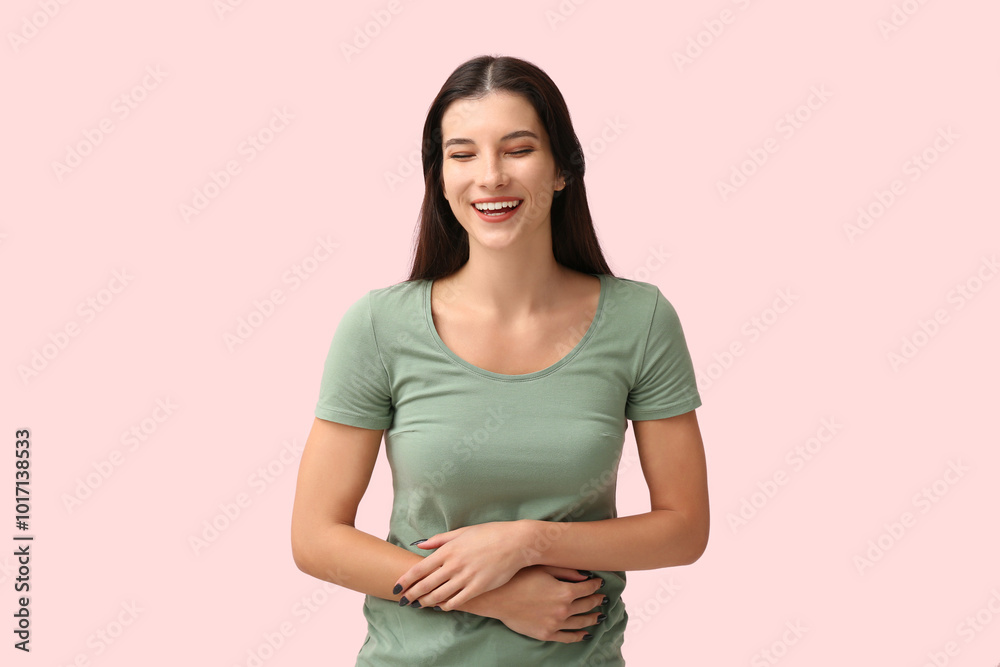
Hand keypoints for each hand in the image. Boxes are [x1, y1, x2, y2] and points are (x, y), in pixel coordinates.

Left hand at [394, 521, 534, 610]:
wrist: (515, 543)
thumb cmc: (489, 534)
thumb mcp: (462, 532)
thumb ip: (440, 540)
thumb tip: (420, 544)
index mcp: (448, 550)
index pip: (420, 568)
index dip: (406, 579)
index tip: (397, 586)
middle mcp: (454, 564)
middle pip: (426, 584)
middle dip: (412, 594)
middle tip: (403, 600)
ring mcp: (466, 577)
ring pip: (439, 595)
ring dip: (426, 602)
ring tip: (419, 605)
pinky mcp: (478, 587)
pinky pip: (457, 601)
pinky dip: (446, 605)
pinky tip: (441, 606)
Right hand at [459, 565, 607, 641]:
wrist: (498, 597)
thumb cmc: (519, 578)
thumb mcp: (544, 567)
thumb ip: (567, 571)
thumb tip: (587, 575)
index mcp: (564, 591)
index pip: (588, 588)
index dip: (595, 585)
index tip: (599, 583)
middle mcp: (563, 609)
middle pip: (587, 605)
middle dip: (596, 600)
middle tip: (601, 598)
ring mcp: (555, 624)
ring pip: (581, 622)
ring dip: (592, 618)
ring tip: (599, 615)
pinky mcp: (546, 634)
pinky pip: (568, 637)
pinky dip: (579, 636)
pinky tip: (585, 634)